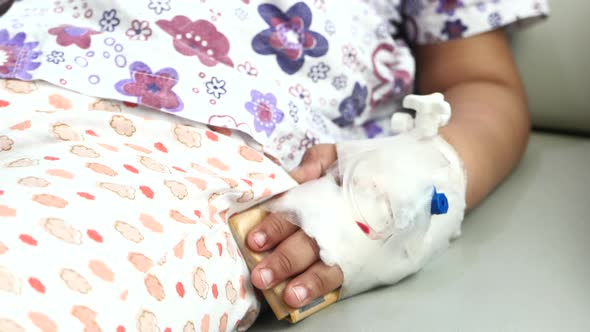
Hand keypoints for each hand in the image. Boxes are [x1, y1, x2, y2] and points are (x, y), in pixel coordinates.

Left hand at [247, 144, 343, 307]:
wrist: (403, 182)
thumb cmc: (359, 170)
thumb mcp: (337, 156)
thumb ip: (315, 161)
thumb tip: (298, 175)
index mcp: (329, 192)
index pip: (300, 210)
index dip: (277, 225)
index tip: (256, 239)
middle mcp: (340, 220)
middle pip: (310, 241)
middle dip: (284, 260)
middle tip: (261, 274)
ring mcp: (351, 242)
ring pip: (326, 264)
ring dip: (304, 281)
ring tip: (286, 295)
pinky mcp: (358, 259)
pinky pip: (339, 277)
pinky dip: (319, 288)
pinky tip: (302, 298)